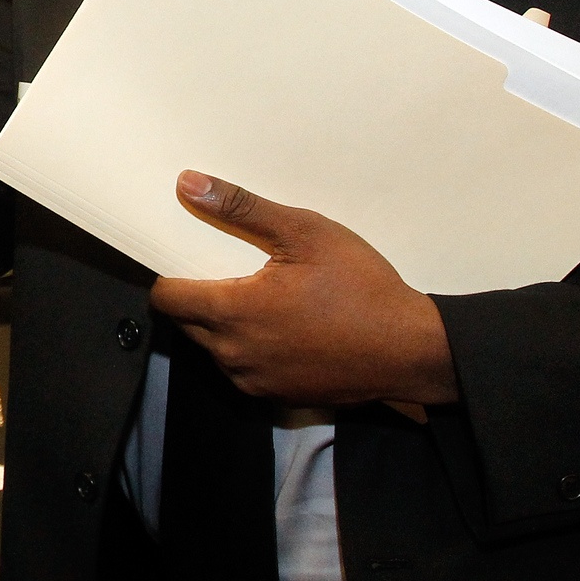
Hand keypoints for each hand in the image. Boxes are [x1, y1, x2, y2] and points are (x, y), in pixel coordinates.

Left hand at [148, 171, 455, 411]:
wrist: (412, 350)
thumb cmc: (362, 288)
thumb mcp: (305, 232)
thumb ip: (241, 208)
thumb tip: (188, 184)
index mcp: (233, 312)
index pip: (166, 298)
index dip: (168, 276)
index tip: (185, 258)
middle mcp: (234, 354)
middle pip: (187, 323)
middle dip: (198, 297)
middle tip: (232, 271)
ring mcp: (255, 380)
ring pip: (214, 348)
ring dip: (224, 325)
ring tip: (262, 297)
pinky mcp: (277, 396)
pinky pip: (243, 369)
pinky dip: (250, 349)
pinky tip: (283, 327)